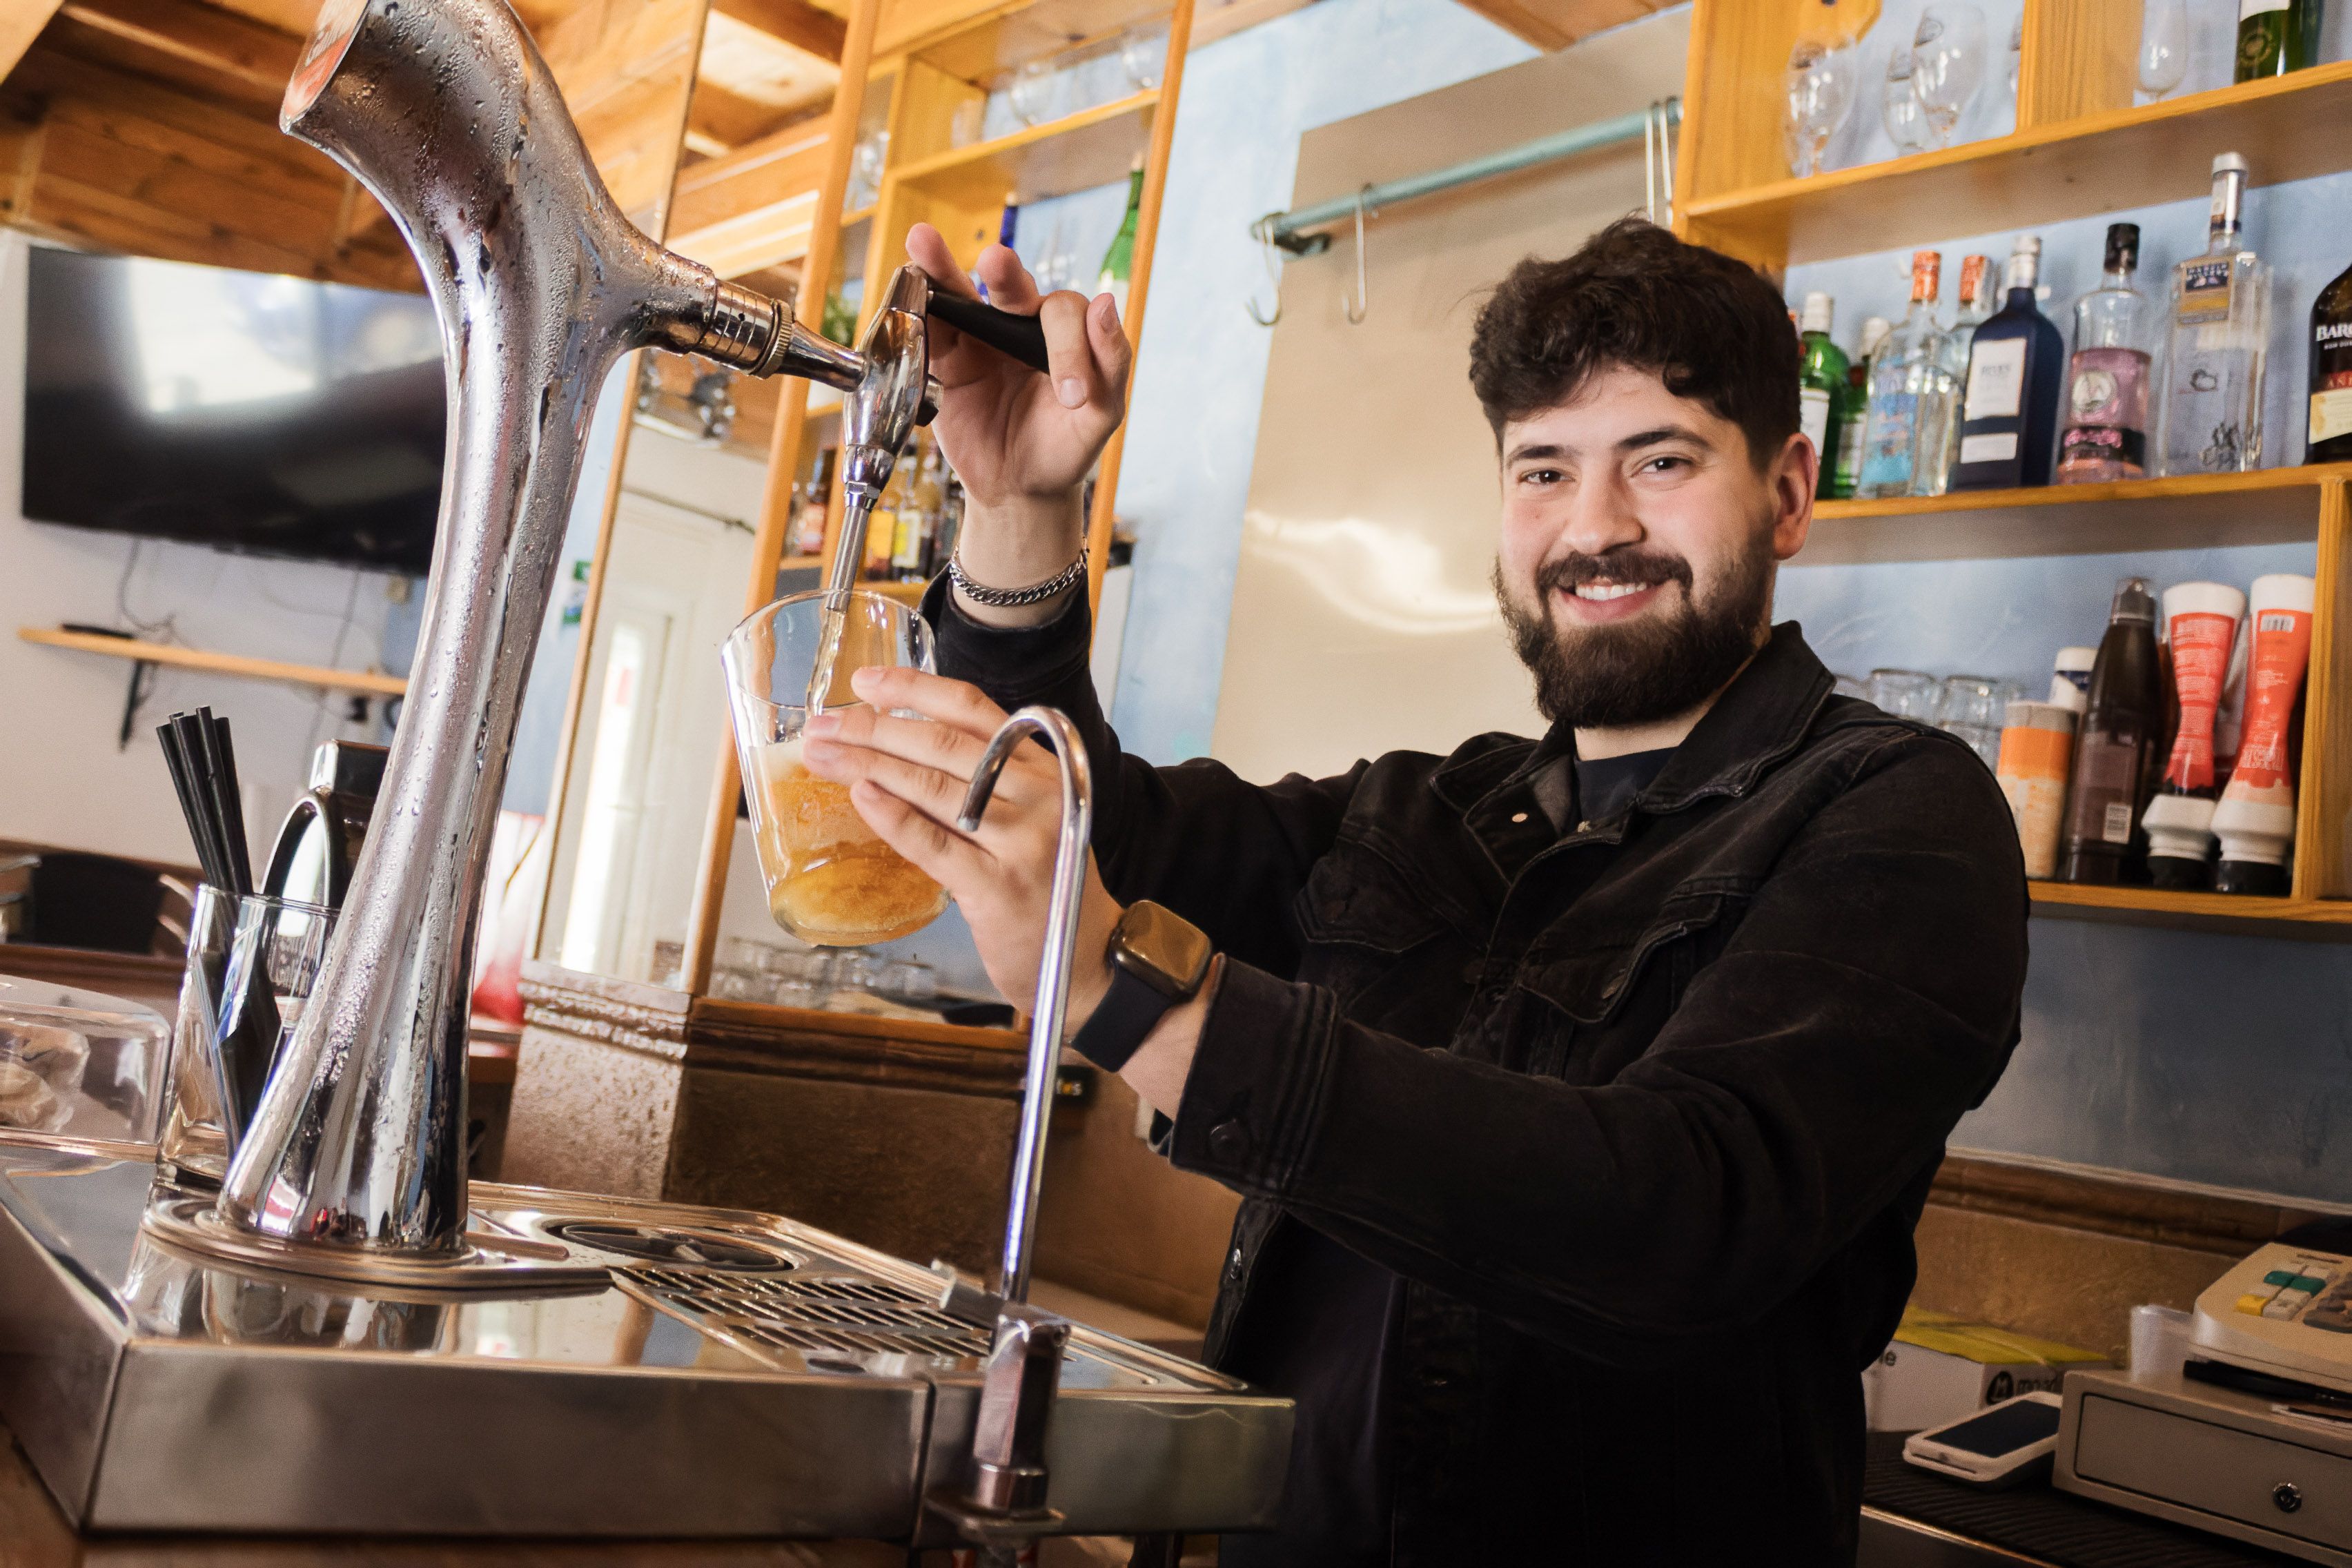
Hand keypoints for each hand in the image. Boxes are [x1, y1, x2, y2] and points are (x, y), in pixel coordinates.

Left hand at [799, 665, 1121, 1029]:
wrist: (1087, 957)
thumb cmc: (1045, 884)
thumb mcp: (1026, 817)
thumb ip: (977, 783)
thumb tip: (888, 747)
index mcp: (1043, 767)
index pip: (972, 709)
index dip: (913, 688)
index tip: (864, 681)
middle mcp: (1038, 794)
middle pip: (944, 744)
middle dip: (874, 728)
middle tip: (824, 726)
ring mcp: (1022, 840)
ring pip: (933, 787)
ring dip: (868, 765)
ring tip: (824, 755)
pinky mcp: (999, 887)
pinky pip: (934, 843)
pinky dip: (894, 817)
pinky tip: (861, 796)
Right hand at [905, 223, 1131, 510]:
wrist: (1020, 490)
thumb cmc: (1064, 448)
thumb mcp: (1101, 414)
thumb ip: (1110, 363)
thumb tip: (1106, 304)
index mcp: (1063, 334)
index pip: (1063, 313)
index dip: (1069, 346)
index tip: (1072, 397)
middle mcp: (1019, 327)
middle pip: (1010, 287)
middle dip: (1004, 273)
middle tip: (996, 262)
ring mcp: (978, 341)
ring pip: (960, 295)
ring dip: (941, 267)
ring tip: (922, 241)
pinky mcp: (946, 363)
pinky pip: (929, 333)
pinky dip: (916, 311)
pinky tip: (905, 288)